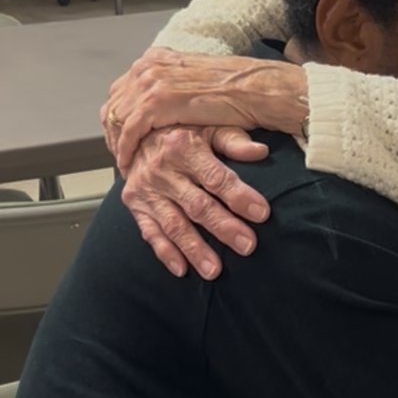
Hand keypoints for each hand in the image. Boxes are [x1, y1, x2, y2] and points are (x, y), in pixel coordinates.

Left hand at [102, 47, 307, 169]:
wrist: (254, 89)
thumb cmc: (235, 89)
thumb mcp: (196, 80)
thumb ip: (174, 86)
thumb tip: (161, 102)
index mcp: (156, 58)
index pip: (122, 89)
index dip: (119, 116)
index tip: (123, 136)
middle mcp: (148, 66)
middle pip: (114, 103)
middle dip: (114, 130)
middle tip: (120, 153)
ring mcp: (150, 82)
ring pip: (117, 118)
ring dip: (117, 143)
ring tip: (125, 163)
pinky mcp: (156, 102)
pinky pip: (129, 131)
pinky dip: (126, 149)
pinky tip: (129, 164)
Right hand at [121, 124, 270, 278]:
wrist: (136, 134)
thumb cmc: (184, 132)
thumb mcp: (209, 127)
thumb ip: (233, 141)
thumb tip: (261, 152)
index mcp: (183, 146)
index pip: (215, 177)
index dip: (239, 196)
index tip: (262, 213)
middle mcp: (162, 170)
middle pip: (197, 205)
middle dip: (223, 227)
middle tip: (247, 246)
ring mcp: (147, 190)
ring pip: (174, 224)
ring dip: (195, 249)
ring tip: (215, 270)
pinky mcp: (136, 206)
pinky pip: (150, 233)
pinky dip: (165, 253)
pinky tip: (182, 269)